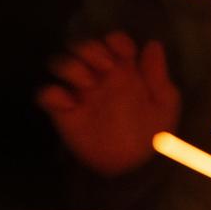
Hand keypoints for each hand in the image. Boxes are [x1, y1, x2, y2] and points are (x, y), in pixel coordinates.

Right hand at [37, 31, 180, 176]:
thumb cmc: (152, 134)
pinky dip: (52, 94)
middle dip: (91, 49)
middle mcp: (100, 77)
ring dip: (71, 67)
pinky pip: (46, 94)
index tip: (124, 53)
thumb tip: (152, 44)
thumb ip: (157, 75)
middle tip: (106, 67)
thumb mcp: (163, 104)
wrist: (133, 168)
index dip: (116, 41)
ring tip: (88, 85)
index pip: (113, 42)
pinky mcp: (63, 113)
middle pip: (84, 46)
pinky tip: (69, 105)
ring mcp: (80, 93)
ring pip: (61, 63)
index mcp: (125, 71)